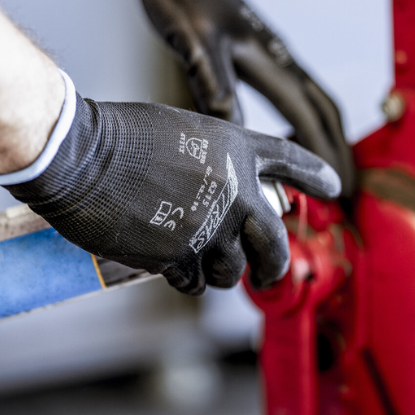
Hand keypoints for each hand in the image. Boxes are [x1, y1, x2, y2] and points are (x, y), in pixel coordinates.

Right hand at [1, 91, 340, 294]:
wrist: (81, 156)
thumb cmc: (119, 134)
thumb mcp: (182, 131)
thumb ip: (212, 162)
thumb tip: (219, 192)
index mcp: (235, 148)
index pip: (288, 160)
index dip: (314, 174)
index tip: (334, 187)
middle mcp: (234, 189)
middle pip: (275, 242)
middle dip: (275, 263)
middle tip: (270, 272)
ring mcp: (210, 226)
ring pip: (234, 270)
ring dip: (222, 271)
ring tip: (201, 260)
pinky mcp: (180, 256)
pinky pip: (197, 282)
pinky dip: (189, 280)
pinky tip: (176, 268)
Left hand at [111, 0, 356, 196]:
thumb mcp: (194, 43)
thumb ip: (214, 83)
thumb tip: (235, 130)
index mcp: (268, 59)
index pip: (308, 116)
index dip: (326, 154)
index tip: (341, 190)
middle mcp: (278, 56)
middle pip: (323, 109)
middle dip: (339, 149)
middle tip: (350, 190)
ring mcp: (271, 52)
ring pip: (314, 99)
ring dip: (327, 134)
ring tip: (331, 166)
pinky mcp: (257, 49)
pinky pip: (294, 91)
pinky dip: (305, 117)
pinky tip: (291, 131)